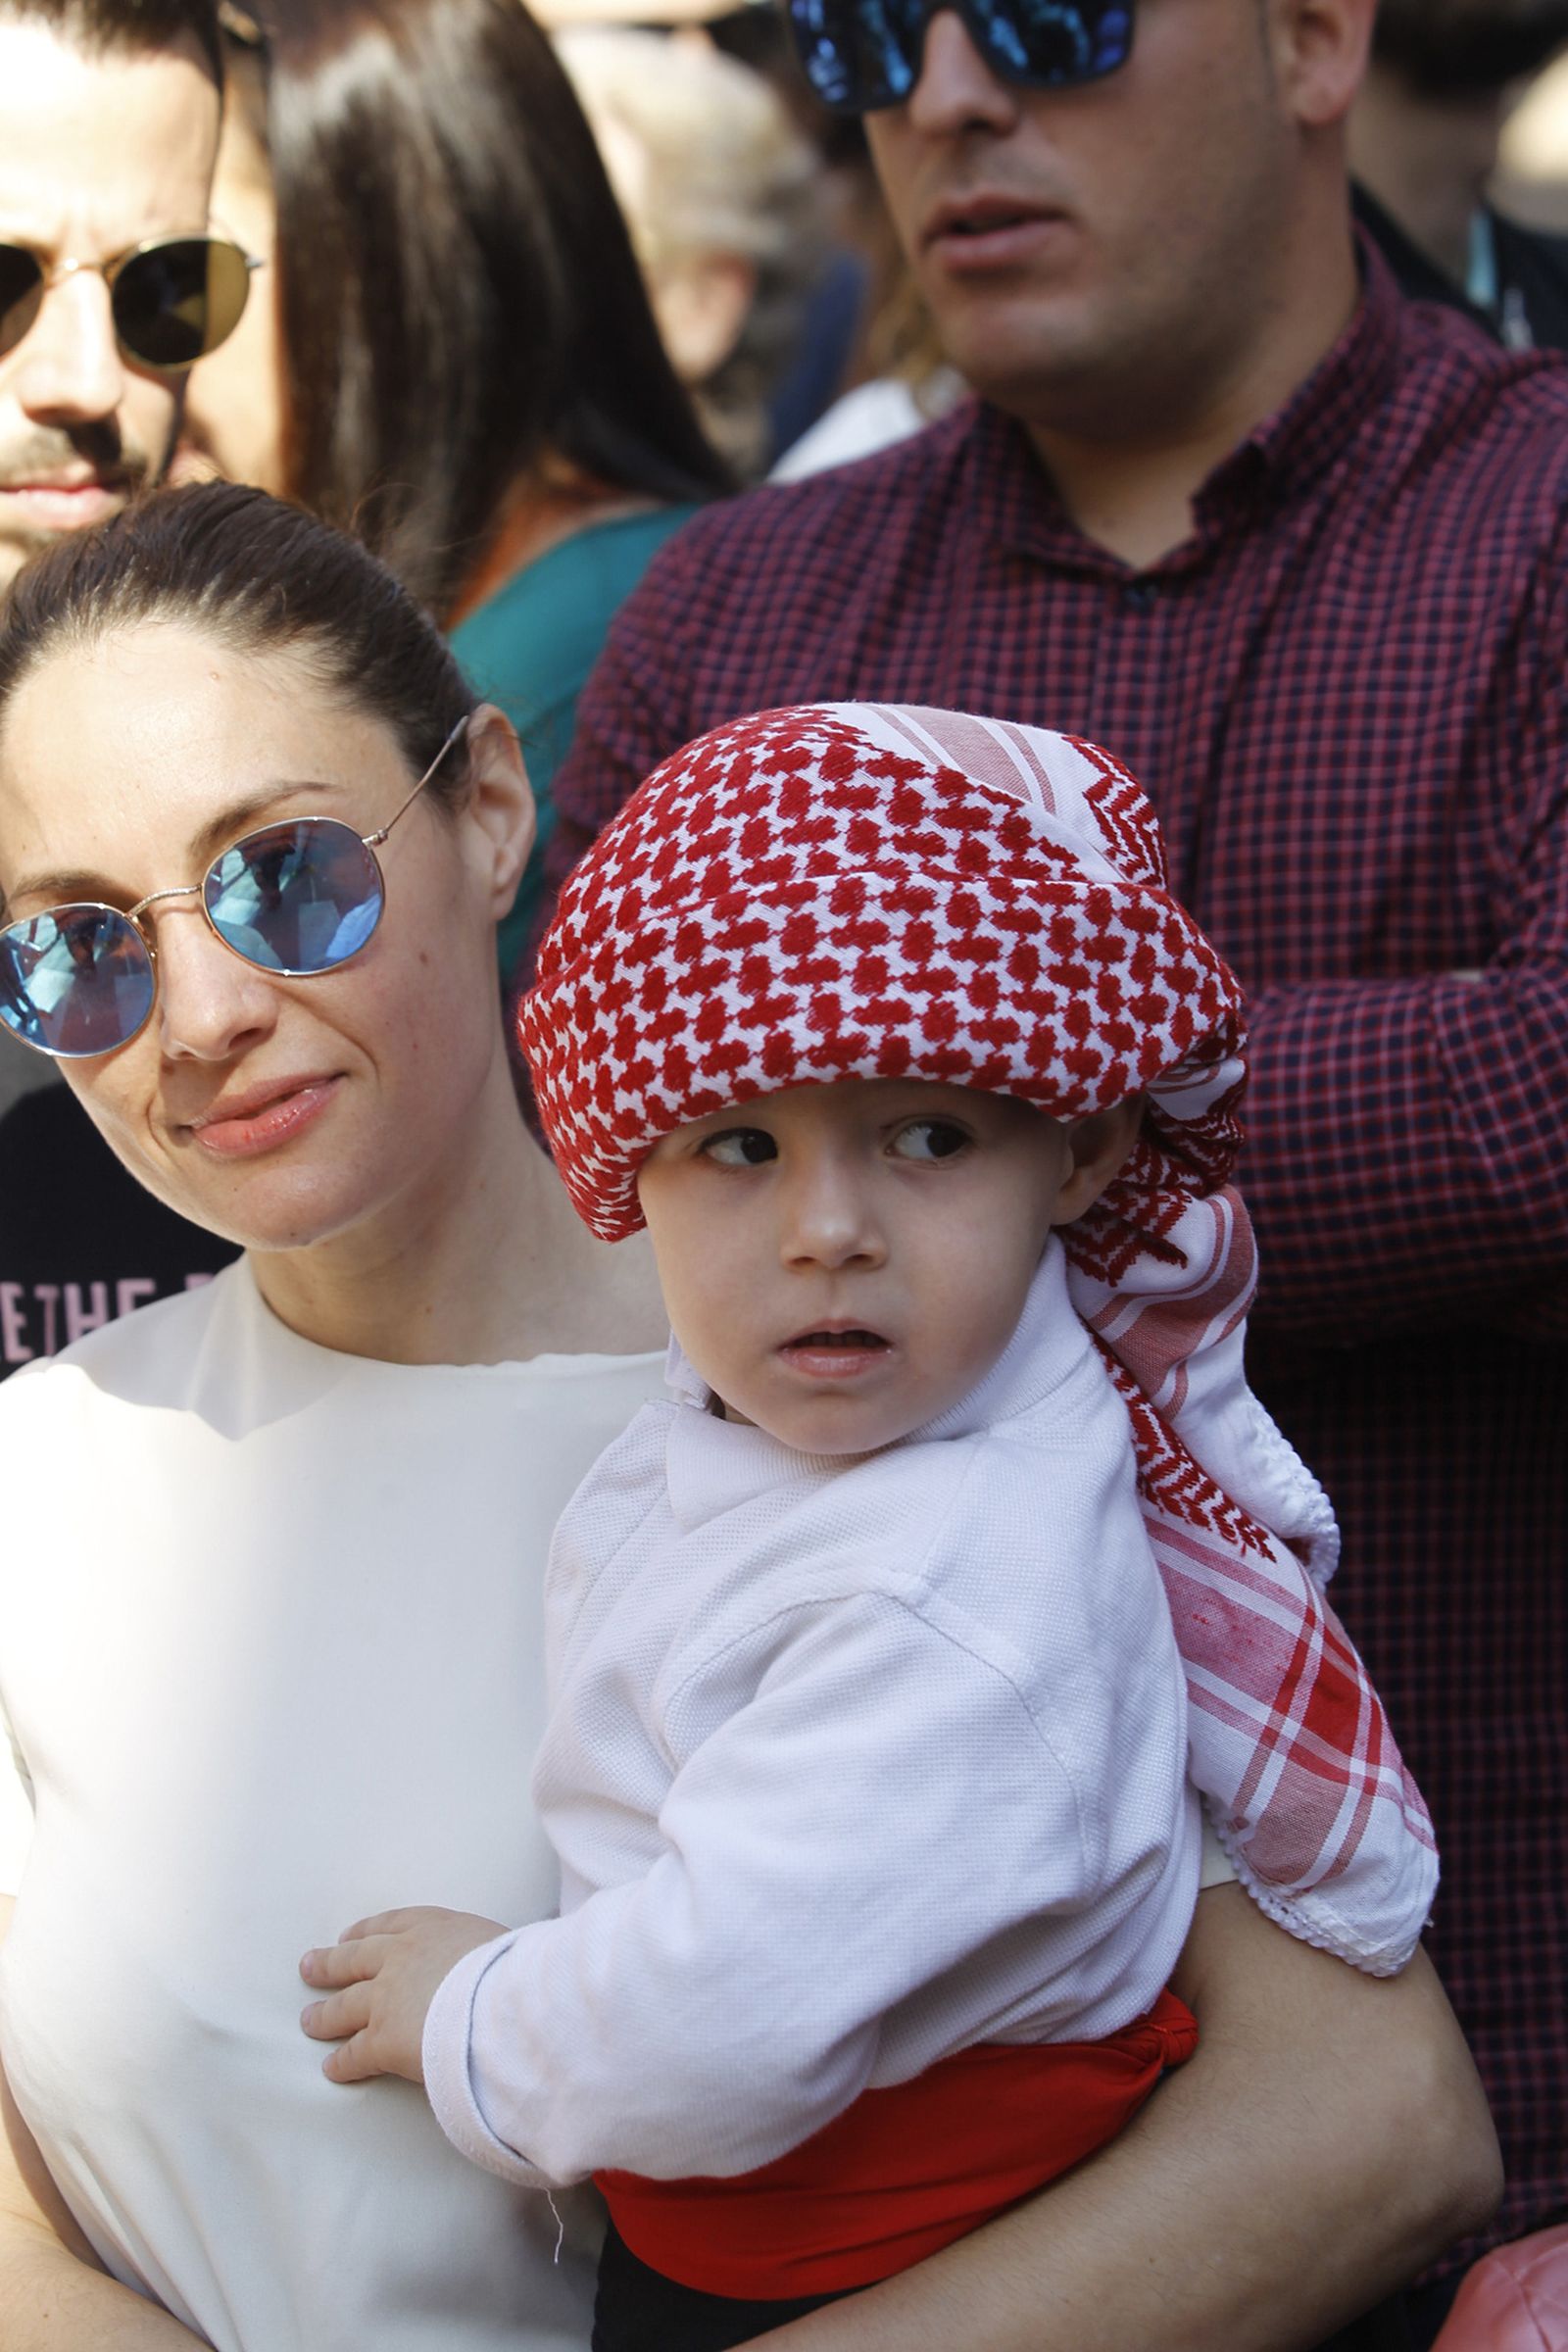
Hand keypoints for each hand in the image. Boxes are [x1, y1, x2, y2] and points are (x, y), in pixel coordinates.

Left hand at [299, 1907, 506, 2084]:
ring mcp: (386, 1999)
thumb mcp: (497, 1943)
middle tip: (309, 1968)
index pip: (388, 1925)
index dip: (364, 1932)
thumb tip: (491, 1967)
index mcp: (431, 1927)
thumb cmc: (513, 1970)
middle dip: (328, 1964)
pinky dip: (342, 2062)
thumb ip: (478, 1952)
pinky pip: (354, 2054)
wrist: (500, 2002)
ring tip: (310, 2021)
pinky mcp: (382, 2041)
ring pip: (344, 2007)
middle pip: (352, 1960)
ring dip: (324, 2015)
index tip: (348, 1937)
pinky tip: (332, 2069)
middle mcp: (400, 1957)